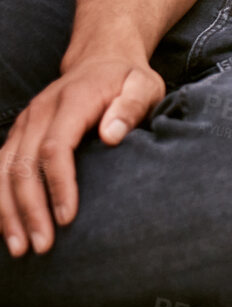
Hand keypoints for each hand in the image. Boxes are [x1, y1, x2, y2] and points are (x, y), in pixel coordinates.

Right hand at [0, 54, 162, 256]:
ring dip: (6, 212)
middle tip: (41, 246)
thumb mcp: (144, 85)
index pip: (56, 147)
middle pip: (23, 166)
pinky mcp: (18, 134)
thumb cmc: (128, 79)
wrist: (101, 58)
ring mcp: (24, 123)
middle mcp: (39, 112)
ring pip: (2, 171)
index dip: (59, 185)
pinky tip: (4, 227)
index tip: (68, 218)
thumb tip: (113, 136)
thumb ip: (131, 107)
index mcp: (72, 101)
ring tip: (19, 248)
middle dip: (29, 209)